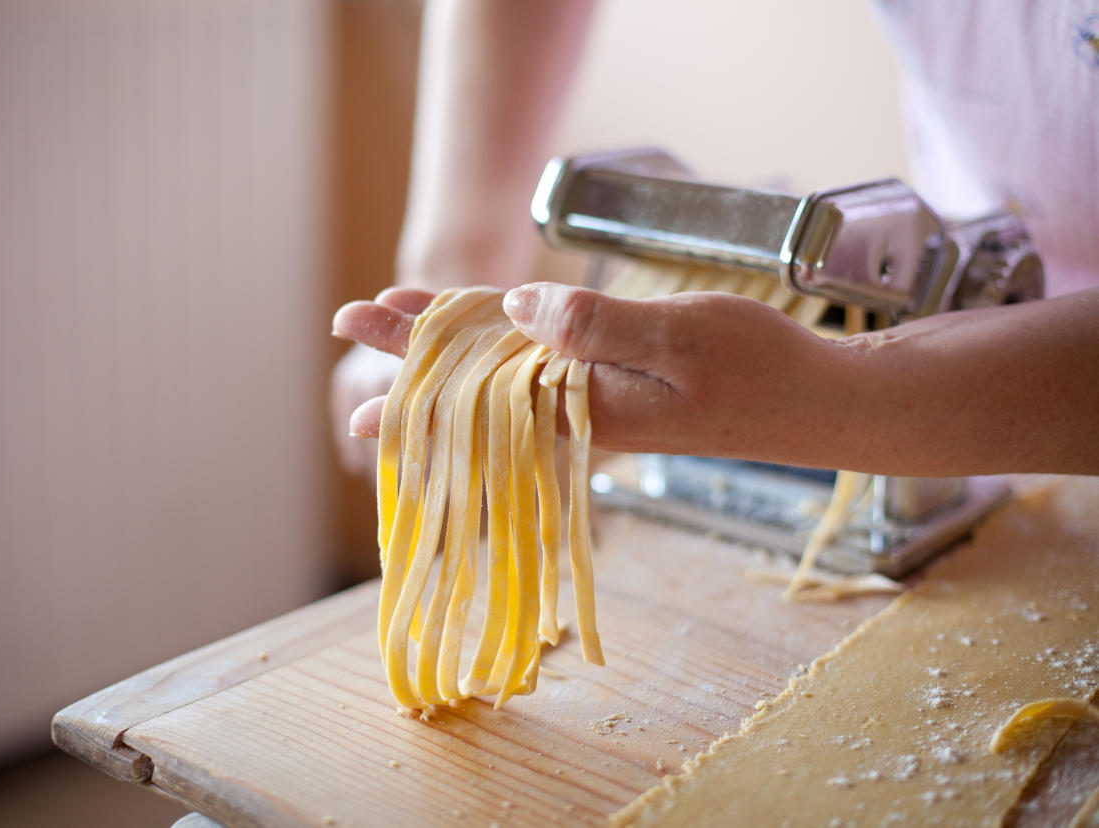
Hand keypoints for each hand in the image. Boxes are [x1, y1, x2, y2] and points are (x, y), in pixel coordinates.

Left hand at [332, 282, 859, 465]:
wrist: (813, 403)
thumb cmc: (758, 370)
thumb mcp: (679, 335)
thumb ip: (595, 326)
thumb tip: (517, 309)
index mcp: (583, 401)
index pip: (476, 375)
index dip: (415, 349)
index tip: (358, 334)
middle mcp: (578, 408)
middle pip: (476, 376)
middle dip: (413, 347)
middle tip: (350, 318)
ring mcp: (598, 400)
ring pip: (505, 370)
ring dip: (453, 343)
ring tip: (403, 320)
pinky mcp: (619, 390)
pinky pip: (541, 367)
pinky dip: (505, 343)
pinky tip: (489, 334)